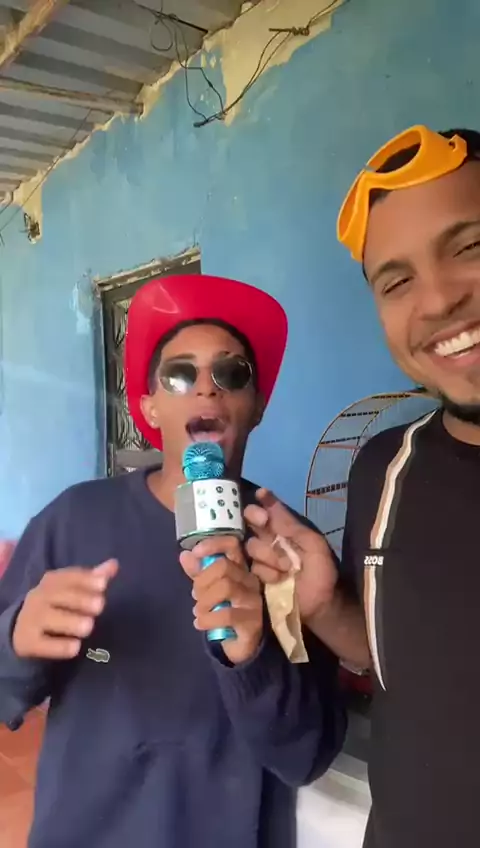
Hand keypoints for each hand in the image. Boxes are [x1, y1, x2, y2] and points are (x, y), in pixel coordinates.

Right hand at [12, 560, 118, 659]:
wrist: (21, 629)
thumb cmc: (55, 604)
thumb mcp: (71, 589)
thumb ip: (93, 578)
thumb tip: (114, 564)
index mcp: (51, 581)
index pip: (68, 577)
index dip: (85, 580)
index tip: (103, 584)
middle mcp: (38, 597)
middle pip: (58, 596)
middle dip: (80, 600)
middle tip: (100, 606)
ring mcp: (30, 620)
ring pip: (49, 618)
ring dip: (70, 622)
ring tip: (89, 626)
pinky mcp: (27, 642)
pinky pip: (42, 644)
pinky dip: (58, 646)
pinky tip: (75, 648)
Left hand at [179, 537, 262, 664]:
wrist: (239, 645)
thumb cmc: (224, 611)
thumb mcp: (208, 590)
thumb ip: (198, 573)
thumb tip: (184, 555)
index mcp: (239, 568)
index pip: (232, 545)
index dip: (213, 544)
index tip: (196, 552)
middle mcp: (250, 580)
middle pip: (224, 566)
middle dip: (202, 581)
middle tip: (195, 596)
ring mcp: (253, 600)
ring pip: (226, 587)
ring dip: (204, 600)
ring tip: (198, 611)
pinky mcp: (253, 622)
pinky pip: (228, 615)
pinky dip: (208, 619)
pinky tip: (199, 624)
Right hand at [244, 490, 336, 620]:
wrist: (320, 605)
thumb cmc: (321, 571)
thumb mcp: (313, 544)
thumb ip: (292, 525)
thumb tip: (268, 499)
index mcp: (285, 529)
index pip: (268, 509)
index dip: (262, 503)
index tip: (262, 499)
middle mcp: (270, 539)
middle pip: (251, 521)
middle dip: (256, 519)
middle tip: (266, 524)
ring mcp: (261, 558)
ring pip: (252, 546)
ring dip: (270, 555)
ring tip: (287, 568)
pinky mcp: (255, 576)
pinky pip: (253, 567)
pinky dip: (268, 573)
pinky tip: (280, 579)